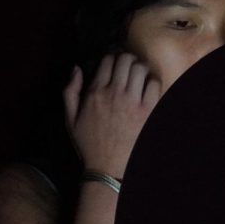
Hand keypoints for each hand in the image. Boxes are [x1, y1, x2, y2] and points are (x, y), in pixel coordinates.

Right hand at [63, 53, 162, 177]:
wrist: (108, 167)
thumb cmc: (89, 144)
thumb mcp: (70, 119)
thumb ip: (70, 91)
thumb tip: (76, 69)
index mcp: (95, 93)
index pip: (107, 60)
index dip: (112, 57)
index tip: (115, 62)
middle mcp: (114, 93)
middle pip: (126, 60)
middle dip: (127, 59)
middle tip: (128, 65)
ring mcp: (132, 101)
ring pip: (140, 68)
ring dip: (140, 68)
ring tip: (139, 75)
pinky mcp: (147, 111)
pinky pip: (154, 84)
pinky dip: (152, 82)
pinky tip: (148, 88)